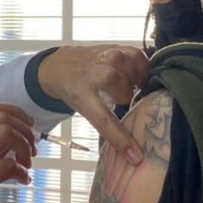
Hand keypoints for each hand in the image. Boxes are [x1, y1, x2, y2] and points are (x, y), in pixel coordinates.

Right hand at [0, 102, 36, 202]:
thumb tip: (15, 137)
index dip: (15, 113)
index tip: (29, 127)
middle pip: (1, 117)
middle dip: (25, 130)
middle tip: (32, 150)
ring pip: (6, 133)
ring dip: (24, 146)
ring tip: (26, 164)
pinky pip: (8, 164)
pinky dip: (22, 172)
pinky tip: (22, 182)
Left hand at [37, 45, 148, 164]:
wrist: (60, 65)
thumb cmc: (75, 91)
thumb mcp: (84, 109)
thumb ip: (107, 123)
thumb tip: (131, 150)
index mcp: (84, 94)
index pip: (106, 121)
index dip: (123, 140)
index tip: (136, 156)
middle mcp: (97, 74)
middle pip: (127, 95)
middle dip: (124, 99)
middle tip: (115, 96)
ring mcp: (109, 57)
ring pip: (136, 77)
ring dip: (132, 83)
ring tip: (124, 83)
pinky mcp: (118, 47)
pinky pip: (141, 59)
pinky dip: (140, 68)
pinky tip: (132, 72)